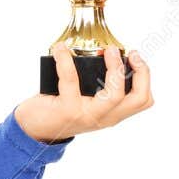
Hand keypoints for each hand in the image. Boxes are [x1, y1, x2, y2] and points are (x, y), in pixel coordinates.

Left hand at [13, 44, 153, 142]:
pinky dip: (65, 60)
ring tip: (107, 50)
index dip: (145, 77)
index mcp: (111, 114)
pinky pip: (71, 80)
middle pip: (138, 99)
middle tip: (129, 53)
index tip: (135, 57)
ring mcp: (87, 116)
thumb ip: (97, 85)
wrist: (32, 129)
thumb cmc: (59, 108)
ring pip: (114, 95)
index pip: (142, 101)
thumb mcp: (85, 101)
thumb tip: (103, 51)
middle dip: (140, 72)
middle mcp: (103, 118)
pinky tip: (60, 49)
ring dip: (114, 68)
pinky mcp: (67, 110)